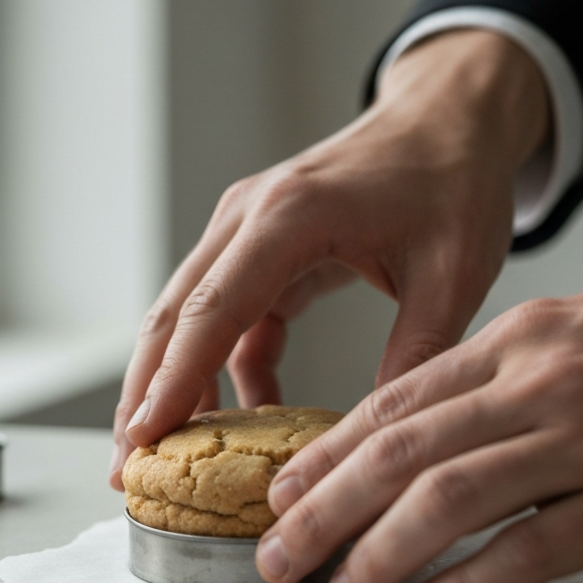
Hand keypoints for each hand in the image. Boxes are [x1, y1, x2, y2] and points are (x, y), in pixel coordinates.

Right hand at [110, 29, 548, 486]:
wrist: (450, 116)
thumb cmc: (454, 180)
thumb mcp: (453, 272)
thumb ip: (417, 353)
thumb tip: (378, 439)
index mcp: (291, 215)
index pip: (214, 308)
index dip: (174, 380)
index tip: (145, 438)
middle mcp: (251, 214)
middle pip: (176, 313)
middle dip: (146, 393)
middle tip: (127, 466)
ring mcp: (249, 227)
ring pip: (189, 315)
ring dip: (173, 382)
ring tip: (164, 453)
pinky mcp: (263, 244)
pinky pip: (231, 314)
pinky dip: (228, 364)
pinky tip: (249, 411)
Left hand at [256, 255, 582, 582]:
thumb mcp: (572, 327)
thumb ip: (492, 373)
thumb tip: (415, 428)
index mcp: (519, 338)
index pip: (396, 401)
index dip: (329, 451)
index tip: (282, 490)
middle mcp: (541, 384)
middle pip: (404, 452)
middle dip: (326, 508)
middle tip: (279, 554)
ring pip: (454, 500)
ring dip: (383, 553)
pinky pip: (536, 551)